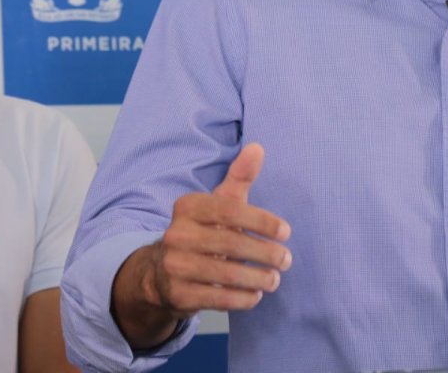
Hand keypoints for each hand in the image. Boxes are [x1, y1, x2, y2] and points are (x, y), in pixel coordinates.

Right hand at [113, 143, 291, 346]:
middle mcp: (176, 234)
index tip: (287, 232)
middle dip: (266, 253)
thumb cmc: (203, 231)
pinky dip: (242, 299)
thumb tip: (258, 147)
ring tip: (275, 279)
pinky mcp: (177, 294)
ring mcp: (174, 265)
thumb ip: (239, 177)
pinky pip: (217, 298)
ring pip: (226, 274)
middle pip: (231, 243)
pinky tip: (255, 296)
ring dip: (258, 278)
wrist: (161, 273)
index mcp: (188, 206)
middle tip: (286, 260)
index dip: (262, 221)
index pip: (230, 210)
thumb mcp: (219, 203)